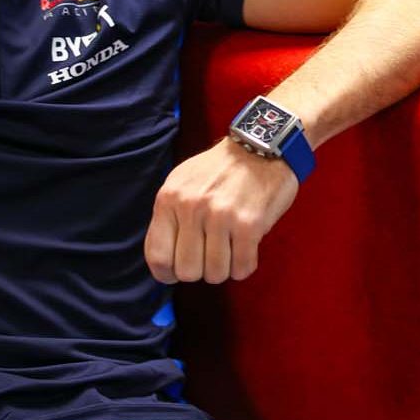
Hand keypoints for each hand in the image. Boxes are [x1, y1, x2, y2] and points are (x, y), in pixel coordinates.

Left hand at [146, 138, 298, 283]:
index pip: (158, 256)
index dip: (167, 273)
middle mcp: (192, 208)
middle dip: (200, 271)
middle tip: (210, 257)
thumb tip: (164, 263)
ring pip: (215, 273)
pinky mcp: (249, 224)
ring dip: (224, 269)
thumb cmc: (220, 170)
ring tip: (230, 251)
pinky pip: (242, 267)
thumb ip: (170, 217)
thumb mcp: (181, 183)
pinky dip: (244, 267)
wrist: (262, 146)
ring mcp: (221, 216)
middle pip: (187, 271)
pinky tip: (245, 251)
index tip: (177, 272)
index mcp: (169, 199)